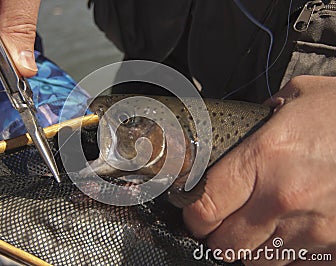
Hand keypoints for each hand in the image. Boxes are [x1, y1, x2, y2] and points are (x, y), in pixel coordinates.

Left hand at [183, 75, 335, 264]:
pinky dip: (284, 254)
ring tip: (260, 224)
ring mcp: (314, 229)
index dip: (194, 215)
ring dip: (250, 247)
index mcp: (265, 158)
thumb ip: (257, 119)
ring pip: (257, 261)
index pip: (205, 207)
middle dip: (218, 235)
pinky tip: (290, 231)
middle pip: (225, 244)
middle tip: (224, 220)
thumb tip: (236, 134)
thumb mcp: (297, 98)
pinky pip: (294, 265)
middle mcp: (284, 199)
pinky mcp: (335, 248)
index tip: (195, 212)